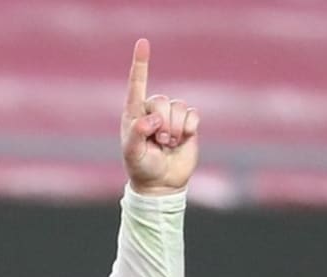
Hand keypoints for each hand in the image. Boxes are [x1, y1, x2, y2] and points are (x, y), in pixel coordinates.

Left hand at [121, 39, 199, 194]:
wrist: (162, 183)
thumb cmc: (142, 168)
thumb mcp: (133, 155)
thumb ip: (136, 136)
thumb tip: (149, 121)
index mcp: (134, 114)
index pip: (137, 85)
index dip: (140, 64)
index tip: (143, 42)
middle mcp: (152, 111)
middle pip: (162, 100)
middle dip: (163, 123)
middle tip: (160, 142)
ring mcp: (171, 116)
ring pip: (179, 107)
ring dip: (175, 129)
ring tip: (168, 144)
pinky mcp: (187, 122)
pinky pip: (193, 113)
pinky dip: (189, 127)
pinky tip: (183, 139)